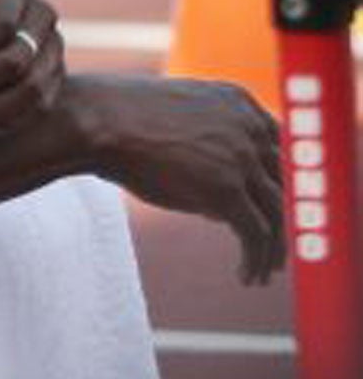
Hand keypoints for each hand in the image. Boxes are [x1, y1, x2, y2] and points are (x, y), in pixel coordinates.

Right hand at [73, 75, 285, 284]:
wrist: (95, 119)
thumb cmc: (116, 119)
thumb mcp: (173, 122)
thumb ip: (207, 150)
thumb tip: (220, 209)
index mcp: (237, 101)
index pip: (278, 146)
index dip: (277, 180)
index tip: (272, 206)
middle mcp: (248, 127)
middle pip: (284, 181)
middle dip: (281, 216)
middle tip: (273, 246)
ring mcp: (242, 157)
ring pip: (278, 213)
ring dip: (274, 248)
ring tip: (263, 271)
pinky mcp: (228, 190)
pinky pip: (258, 234)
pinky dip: (257, 260)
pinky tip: (246, 276)